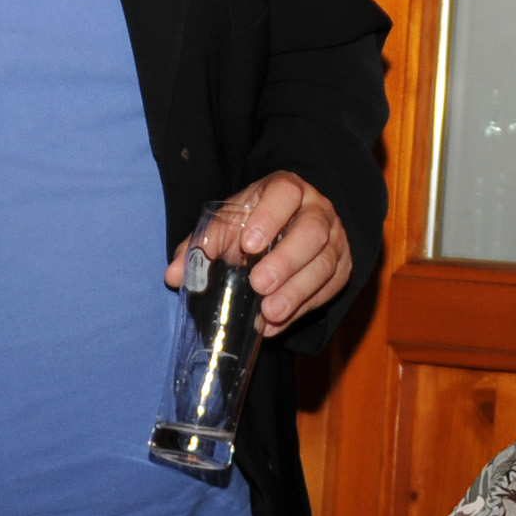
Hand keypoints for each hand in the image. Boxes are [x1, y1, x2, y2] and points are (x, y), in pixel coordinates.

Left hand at [162, 172, 350, 336]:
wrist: (291, 227)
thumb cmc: (254, 223)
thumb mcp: (228, 224)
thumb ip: (201, 245)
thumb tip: (174, 275)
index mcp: (287, 190)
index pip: (285, 193)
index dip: (269, 217)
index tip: (249, 244)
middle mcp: (317, 211)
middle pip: (312, 233)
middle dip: (286, 261)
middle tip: (259, 284)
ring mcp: (335, 240)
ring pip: (325, 264)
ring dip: (296, 292)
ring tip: (269, 313)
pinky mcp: (341, 269)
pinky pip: (328, 290)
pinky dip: (301, 310)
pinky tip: (276, 325)